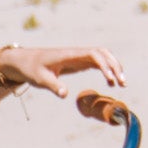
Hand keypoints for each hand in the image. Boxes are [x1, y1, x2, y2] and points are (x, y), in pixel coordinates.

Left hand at [0, 38, 129, 112]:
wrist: (25, 61)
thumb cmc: (32, 69)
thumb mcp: (39, 78)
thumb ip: (53, 85)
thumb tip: (64, 94)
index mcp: (69, 55)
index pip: (93, 54)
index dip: (104, 65)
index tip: (110, 79)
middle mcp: (77, 53)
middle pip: (103, 53)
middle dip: (115, 65)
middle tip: (122, 82)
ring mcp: (78, 57)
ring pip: (102, 57)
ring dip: (114, 67)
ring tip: (121, 83)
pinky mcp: (78, 62)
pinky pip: (97, 63)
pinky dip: (107, 70)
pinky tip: (111, 82)